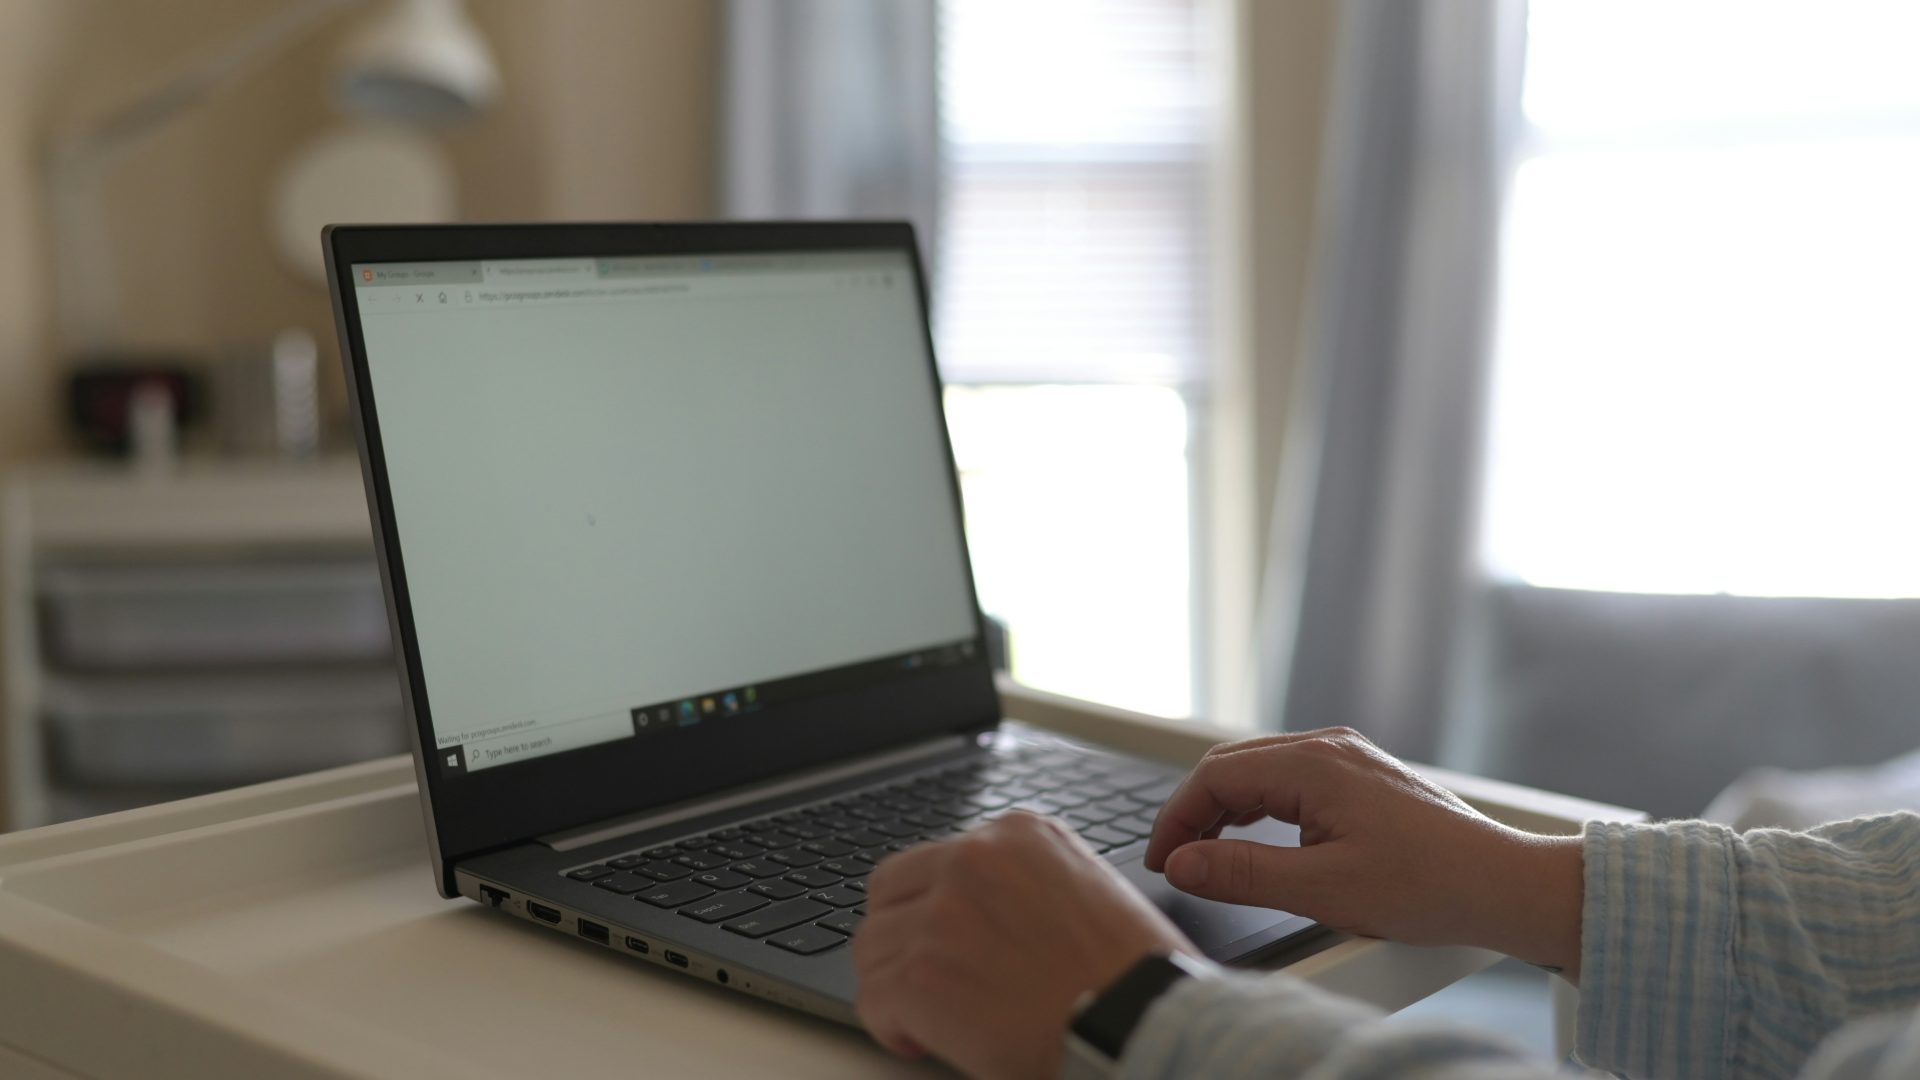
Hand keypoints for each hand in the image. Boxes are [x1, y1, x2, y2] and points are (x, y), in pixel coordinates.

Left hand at [854, 811, 1199, 1078]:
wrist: (1139, 1024)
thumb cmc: (1133, 974)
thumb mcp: (1089, 887)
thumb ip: (1029, 882)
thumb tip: (988, 913)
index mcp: (1019, 834)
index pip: (939, 857)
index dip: (935, 906)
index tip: (946, 939)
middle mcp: (974, 860)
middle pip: (890, 890)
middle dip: (900, 935)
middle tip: (921, 975)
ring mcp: (941, 915)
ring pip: (873, 944)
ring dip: (893, 983)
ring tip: (925, 1015)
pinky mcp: (920, 975)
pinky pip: (871, 997)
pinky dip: (888, 1024)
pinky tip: (919, 1038)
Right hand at [1143, 728, 1584, 978]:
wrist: (1504, 884)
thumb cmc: (1429, 886)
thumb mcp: (1324, 889)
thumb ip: (1244, 874)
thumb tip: (1183, 863)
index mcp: (1314, 765)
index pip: (1215, 777)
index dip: (1178, 820)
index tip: (1163, 862)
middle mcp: (1328, 747)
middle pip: (1233, 765)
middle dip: (1196, 812)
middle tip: (1178, 862)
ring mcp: (1347, 757)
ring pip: (1260, 769)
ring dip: (1225, 808)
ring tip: (1209, 855)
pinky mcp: (1361, 775)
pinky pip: (1289, 777)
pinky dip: (1258, 805)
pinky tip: (1255, 838)